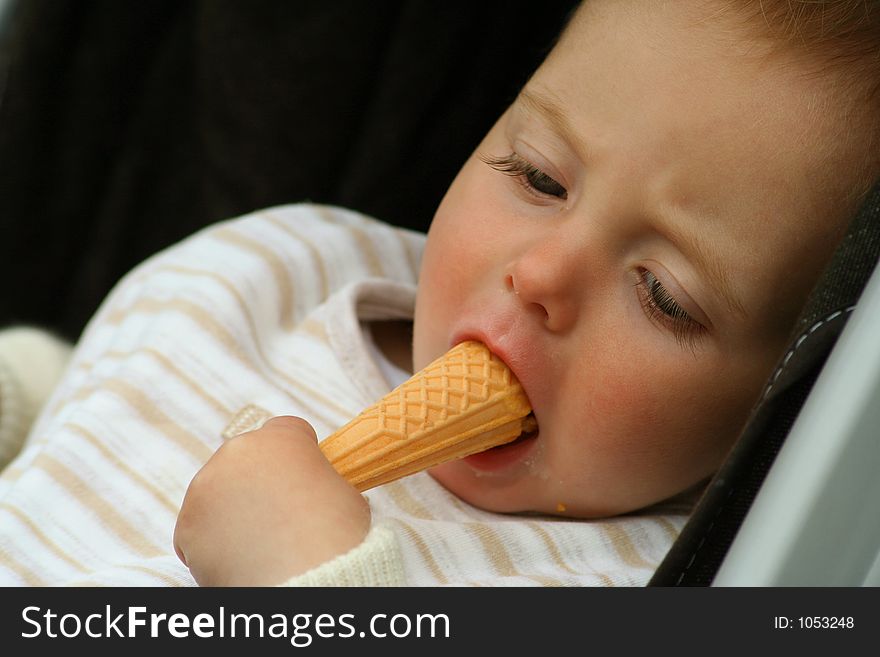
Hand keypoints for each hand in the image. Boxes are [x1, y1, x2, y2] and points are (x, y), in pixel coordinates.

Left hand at [173, 416, 370, 585]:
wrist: (308, 581)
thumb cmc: (336, 539)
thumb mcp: (344, 494)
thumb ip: (319, 480)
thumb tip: (312, 491)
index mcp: (282, 438)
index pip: (283, 431)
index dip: (296, 454)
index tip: (301, 475)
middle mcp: (238, 453)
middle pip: (245, 459)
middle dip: (257, 481)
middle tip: (277, 515)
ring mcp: (206, 488)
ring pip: (217, 492)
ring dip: (233, 510)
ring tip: (259, 542)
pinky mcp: (187, 525)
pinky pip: (199, 529)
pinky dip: (214, 541)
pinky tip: (239, 558)